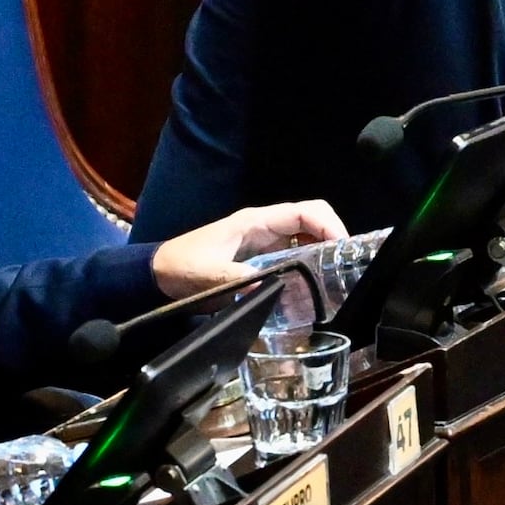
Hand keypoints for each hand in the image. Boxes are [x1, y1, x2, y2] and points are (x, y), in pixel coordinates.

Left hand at [150, 197, 349, 295]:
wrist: (158, 276)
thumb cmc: (181, 267)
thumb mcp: (208, 275)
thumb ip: (237, 280)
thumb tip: (268, 288)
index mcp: (256, 222)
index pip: (305, 213)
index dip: (330, 225)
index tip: (344, 250)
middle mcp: (265, 229)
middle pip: (313, 224)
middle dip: (334, 242)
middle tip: (346, 272)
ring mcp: (264, 245)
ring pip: (307, 242)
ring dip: (323, 258)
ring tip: (333, 284)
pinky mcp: (261, 261)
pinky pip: (294, 259)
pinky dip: (307, 271)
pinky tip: (310, 292)